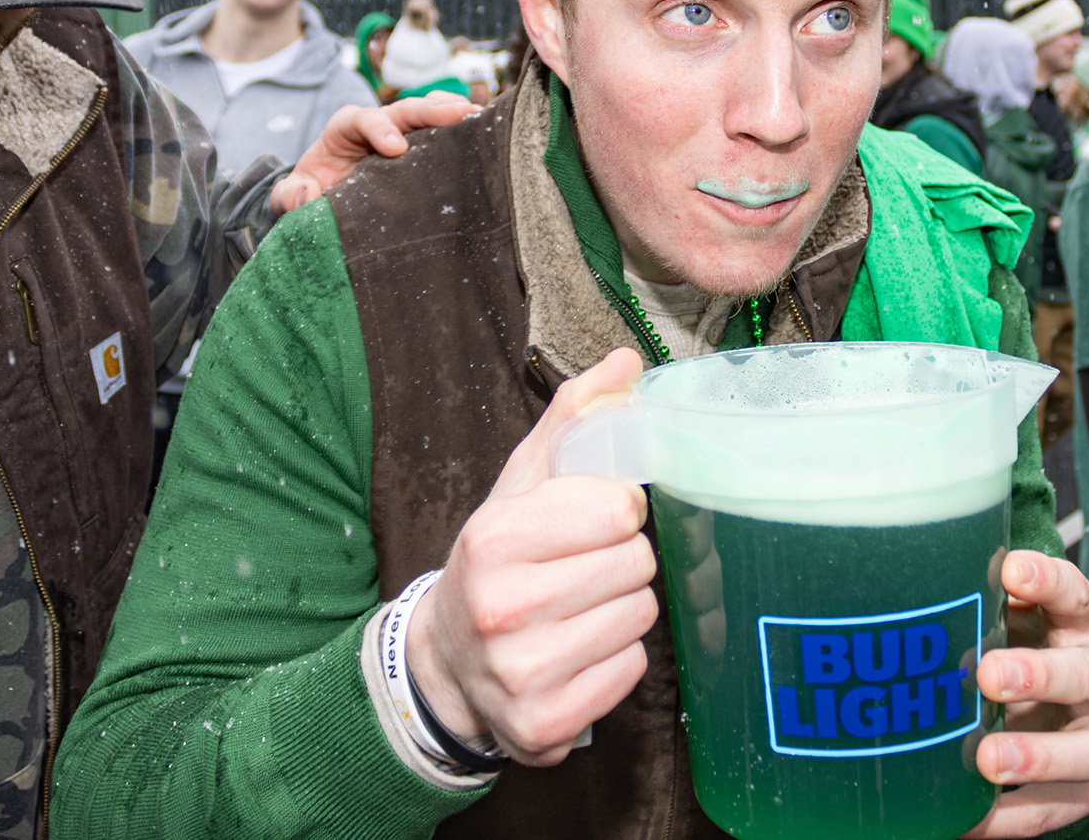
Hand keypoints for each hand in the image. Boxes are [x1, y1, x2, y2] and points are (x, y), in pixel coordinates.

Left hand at [269, 90, 478, 213]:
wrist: (326, 201)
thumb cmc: (309, 192)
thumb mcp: (289, 196)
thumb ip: (290, 196)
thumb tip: (306, 198)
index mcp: (344, 129)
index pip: (362, 119)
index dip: (379, 129)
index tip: (396, 150)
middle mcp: (377, 124)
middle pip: (405, 110)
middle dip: (431, 109)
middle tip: (459, 114)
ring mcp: (403, 135)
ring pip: (429, 117)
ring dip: (455, 115)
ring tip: (481, 118)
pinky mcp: (420, 151)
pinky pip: (442, 137)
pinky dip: (461, 134)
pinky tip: (485, 136)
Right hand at [406, 348, 656, 765]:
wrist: (447, 661)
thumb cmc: (497, 561)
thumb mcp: (522, 484)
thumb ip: (576, 419)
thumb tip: (628, 363)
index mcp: (493, 539)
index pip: (618, 509)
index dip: (615, 508)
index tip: (591, 517)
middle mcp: (501, 609)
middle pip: (637, 562)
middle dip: (619, 558)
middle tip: (580, 567)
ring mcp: (521, 674)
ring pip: (641, 615)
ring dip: (621, 607)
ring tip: (576, 608)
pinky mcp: (545, 724)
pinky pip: (630, 669)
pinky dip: (614, 659)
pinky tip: (576, 650)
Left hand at [962, 552, 1088, 838]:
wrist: (1063, 702)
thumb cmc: (1020, 641)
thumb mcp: (1008, 613)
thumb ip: (977, 601)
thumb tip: (902, 582)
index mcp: (1083, 619)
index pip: (1074, 593)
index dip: (1047, 581)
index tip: (1011, 570)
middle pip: (1083, 673)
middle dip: (1037, 674)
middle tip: (988, 675)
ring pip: (1085, 749)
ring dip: (1036, 756)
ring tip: (988, 760)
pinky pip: (1056, 808)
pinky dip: (1010, 817)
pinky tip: (967, 820)